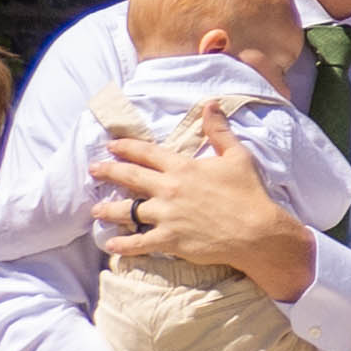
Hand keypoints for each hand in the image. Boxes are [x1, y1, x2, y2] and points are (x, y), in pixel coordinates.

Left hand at [98, 115, 313, 302]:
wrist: (257, 232)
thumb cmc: (249, 193)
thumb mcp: (237, 156)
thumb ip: (219, 131)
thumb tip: (211, 104)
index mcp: (183, 168)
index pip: (147, 153)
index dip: (126, 147)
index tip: (111, 145)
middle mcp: (169, 189)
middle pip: (130, 177)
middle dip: (109, 172)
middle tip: (93, 169)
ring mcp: (166, 216)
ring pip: (128, 211)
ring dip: (108, 210)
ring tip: (95, 211)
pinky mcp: (170, 240)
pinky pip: (139, 242)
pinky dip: (124, 245)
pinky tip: (111, 246)